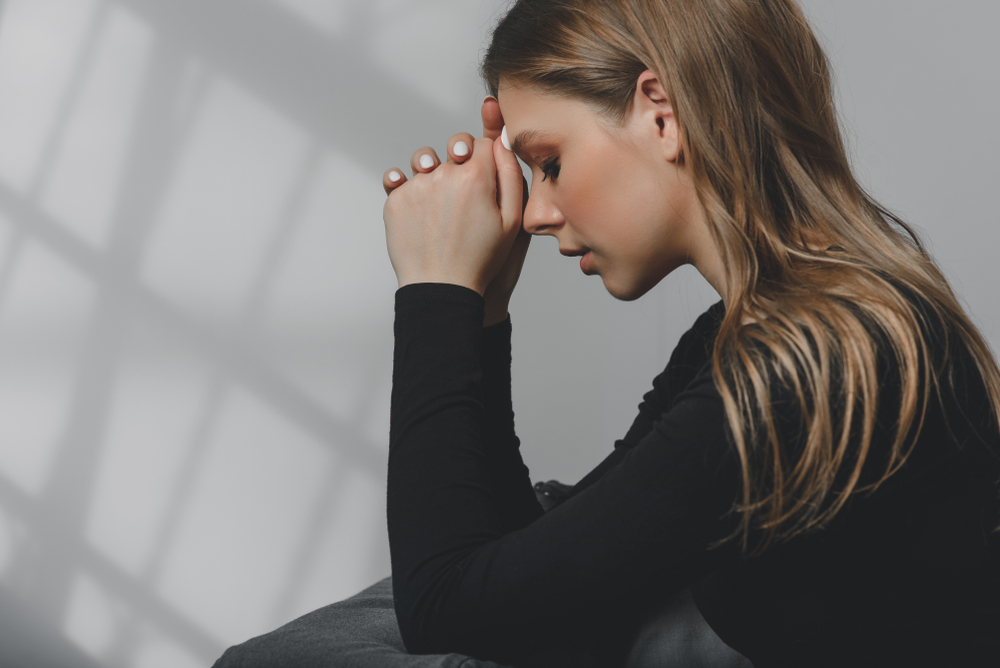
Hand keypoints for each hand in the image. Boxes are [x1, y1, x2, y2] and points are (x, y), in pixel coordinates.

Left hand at [383, 97, 529, 325]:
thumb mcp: (511, 221)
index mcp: (476, 176)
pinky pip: (402, 180)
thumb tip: (502, 141)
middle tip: (463, 185)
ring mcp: (416, 185)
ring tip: (439, 197)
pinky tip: (420, 208)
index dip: (487, 156)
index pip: (484, 143)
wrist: (440, 286)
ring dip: (433, 170)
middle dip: (461, 159)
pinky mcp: (396, 198)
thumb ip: (511, 175)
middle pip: (455, 147)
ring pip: (426, 161)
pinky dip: (410, 189)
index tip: (485, 173)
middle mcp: (443, 173)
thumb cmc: (480, 259)